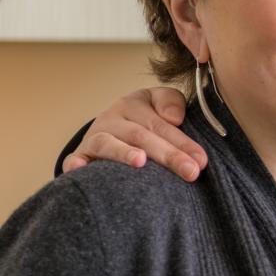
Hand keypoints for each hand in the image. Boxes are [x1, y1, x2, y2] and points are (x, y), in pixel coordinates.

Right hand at [61, 88, 206, 180]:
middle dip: (168, 155)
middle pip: (140, 136)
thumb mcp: (159, 103)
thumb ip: (171, 103)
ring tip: (140, 162)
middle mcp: (111, 119)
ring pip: (107, 144)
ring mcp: (92, 138)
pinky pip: (74, 161)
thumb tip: (174, 118)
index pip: (160, 124)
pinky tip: (81, 169)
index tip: (201, 160)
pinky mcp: (78, 157)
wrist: (110, 127)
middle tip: (191, 172)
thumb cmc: (145, 119)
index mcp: (133, 105)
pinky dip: (76, 165)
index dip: (182, 142)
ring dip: (123, 152)